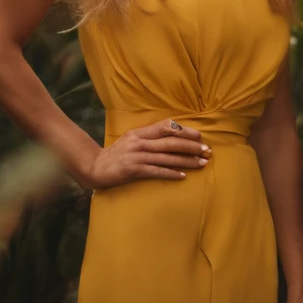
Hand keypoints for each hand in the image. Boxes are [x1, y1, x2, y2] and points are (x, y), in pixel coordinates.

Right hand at [87, 118, 210, 189]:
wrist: (95, 167)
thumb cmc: (117, 154)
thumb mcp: (132, 139)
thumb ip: (149, 137)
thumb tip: (172, 135)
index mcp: (140, 132)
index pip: (166, 126)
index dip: (184, 130)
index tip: (199, 136)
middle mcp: (140, 142)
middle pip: (171, 142)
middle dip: (191, 146)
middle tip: (207, 150)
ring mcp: (137, 156)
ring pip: (167, 157)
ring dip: (187, 160)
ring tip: (201, 163)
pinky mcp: (134, 170)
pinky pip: (157, 171)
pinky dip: (171, 173)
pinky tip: (183, 176)